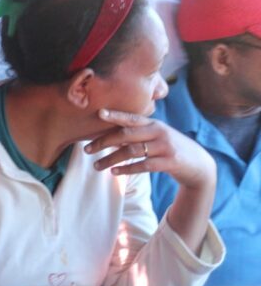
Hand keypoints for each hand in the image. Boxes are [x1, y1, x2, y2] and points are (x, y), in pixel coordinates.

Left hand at [83, 109, 215, 189]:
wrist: (200, 165)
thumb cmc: (170, 148)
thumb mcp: (157, 136)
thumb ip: (138, 134)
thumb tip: (110, 137)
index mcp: (154, 124)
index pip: (131, 117)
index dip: (115, 115)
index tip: (99, 113)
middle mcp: (159, 132)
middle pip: (126, 134)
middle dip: (104, 141)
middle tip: (86, 149)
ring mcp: (165, 147)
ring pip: (132, 151)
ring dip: (111, 159)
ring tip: (97, 166)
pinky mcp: (170, 162)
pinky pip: (144, 165)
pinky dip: (127, 169)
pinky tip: (114, 172)